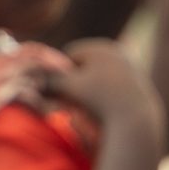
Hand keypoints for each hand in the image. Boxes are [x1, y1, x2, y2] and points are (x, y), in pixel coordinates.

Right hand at [40, 39, 162, 142]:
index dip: (59, 75)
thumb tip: (30, 76)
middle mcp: (118, 53)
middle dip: (75, 83)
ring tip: (84, 111)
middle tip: (67, 102)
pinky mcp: (138, 85)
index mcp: (102, 47)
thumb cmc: (100, 103)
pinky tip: (101, 114)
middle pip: (86, 67)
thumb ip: (50, 79)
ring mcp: (130, 68)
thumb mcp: (70, 89)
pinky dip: (105, 99)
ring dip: (88, 92)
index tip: (56, 93)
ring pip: (99, 79)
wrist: (135, 122)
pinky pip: (113, 90)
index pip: (70, 56)